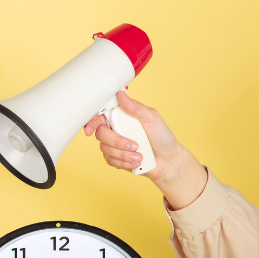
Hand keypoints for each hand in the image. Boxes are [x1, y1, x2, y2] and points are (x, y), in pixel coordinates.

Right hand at [82, 91, 206, 209]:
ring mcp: (113, 145)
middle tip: (134, 144)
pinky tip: (136, 161)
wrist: (168, 160)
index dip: (92, 122)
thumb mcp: (152, 118)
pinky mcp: (115, 158)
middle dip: (117, 141)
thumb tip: (121, 95)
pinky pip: (110, 160)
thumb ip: (135, 107)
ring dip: (124, 154)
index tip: (90, 129)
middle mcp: (115, 130)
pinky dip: (124, 162)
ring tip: (140, 154)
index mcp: (122, 117)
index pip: (100, 116)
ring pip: (105, 148)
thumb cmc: (162, 137)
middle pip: (101, 134)